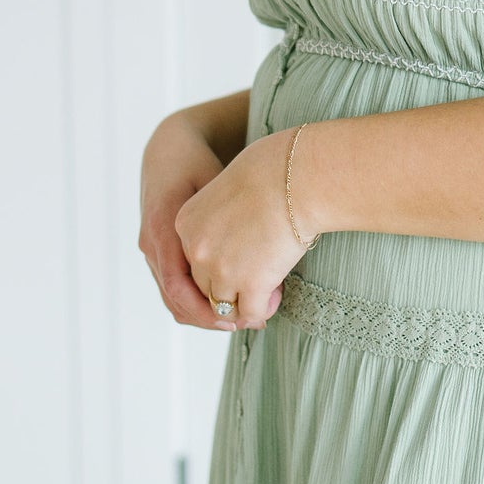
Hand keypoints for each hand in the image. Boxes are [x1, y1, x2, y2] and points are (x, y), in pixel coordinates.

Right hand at [137, 112, 279, 335]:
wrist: (168, 153)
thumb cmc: (197, 164)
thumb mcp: (215, 183)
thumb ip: (230, 216)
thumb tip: (266, 252)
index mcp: (162, 228)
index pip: (177, 285)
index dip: (205, 308)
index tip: (237, 318)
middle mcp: (152, 245)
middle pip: (175, 299)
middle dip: (210, 318)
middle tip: (246, 323)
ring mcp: (152, 251)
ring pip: (174, 299)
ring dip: (205, 314)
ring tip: (242, 318)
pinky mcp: (160, 254)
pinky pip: (175, 289)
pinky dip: (198, 302)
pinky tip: (228, 303)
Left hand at [172, 129, 310, 331]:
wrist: (297, 177)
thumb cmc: (273, 171)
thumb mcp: (228, 187)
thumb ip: (219, 214)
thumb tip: (231, 232)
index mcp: (186, 223)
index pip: (193, 259)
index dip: (216, 265)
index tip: (238, 263)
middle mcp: (197, 249)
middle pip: (204, 285)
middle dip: (228, 288)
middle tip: (253, 286)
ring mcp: (221, 270)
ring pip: (223, 305)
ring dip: (244, 303)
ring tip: (268, 292)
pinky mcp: (251, 285)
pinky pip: (251, 313)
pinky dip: (263, 310)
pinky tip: (277, 295)